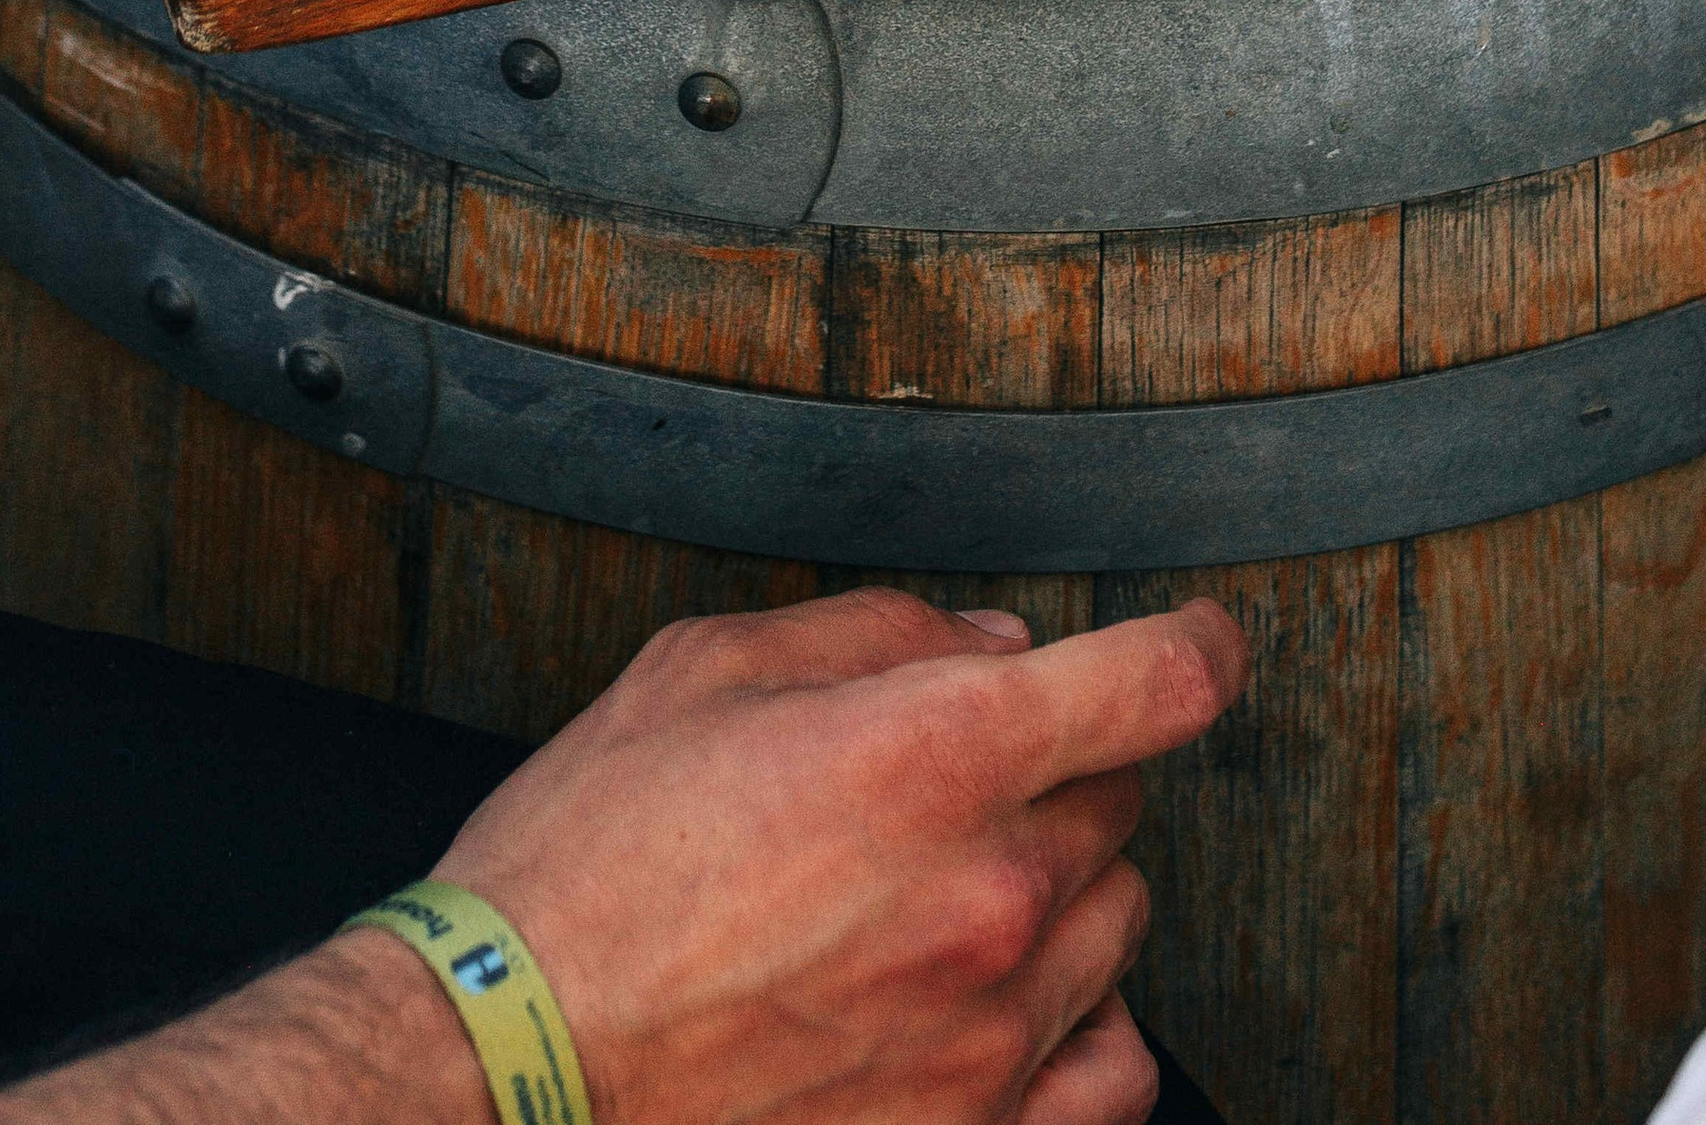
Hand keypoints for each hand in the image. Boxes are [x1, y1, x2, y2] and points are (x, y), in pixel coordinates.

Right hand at [0, 590, 1245, 1124]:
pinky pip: (1111, 1071)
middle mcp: (993, 893)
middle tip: (942, 777)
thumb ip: (872, 635)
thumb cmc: (585, 871)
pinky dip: (1078, 1027)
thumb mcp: (702, 674)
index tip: (1196, 641)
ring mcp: (993, 1036)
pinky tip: (999, 1002)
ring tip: (940, 892)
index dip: (1194, 643)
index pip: (1160, 679)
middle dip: (1054, 764)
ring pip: (1119, 923)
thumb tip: (990, 644)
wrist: (509, 1071)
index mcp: (933, 753)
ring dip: (1060, 888)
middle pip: (1121, 796)